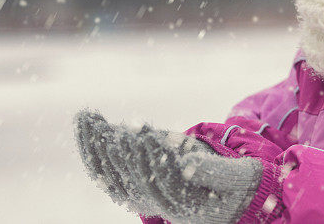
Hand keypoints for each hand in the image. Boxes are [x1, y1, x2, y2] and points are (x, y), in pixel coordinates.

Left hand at [73, 109, 262, 222]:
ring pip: (109, 176)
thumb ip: (211, 171)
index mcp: (181, 206)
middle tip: (102, 126)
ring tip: (86, 117)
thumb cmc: (237, 183)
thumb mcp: (234, 177)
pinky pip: (107, 169)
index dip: (147, 161)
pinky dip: (96, 147)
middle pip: (124, 182)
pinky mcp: (135, 184)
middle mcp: (157, 205)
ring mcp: (143, 196)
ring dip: (95, 147)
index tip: (141, 135)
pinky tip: (90, 122)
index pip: (155, 185)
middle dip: (112, 151)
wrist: (233, 197)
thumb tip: (187, 164)